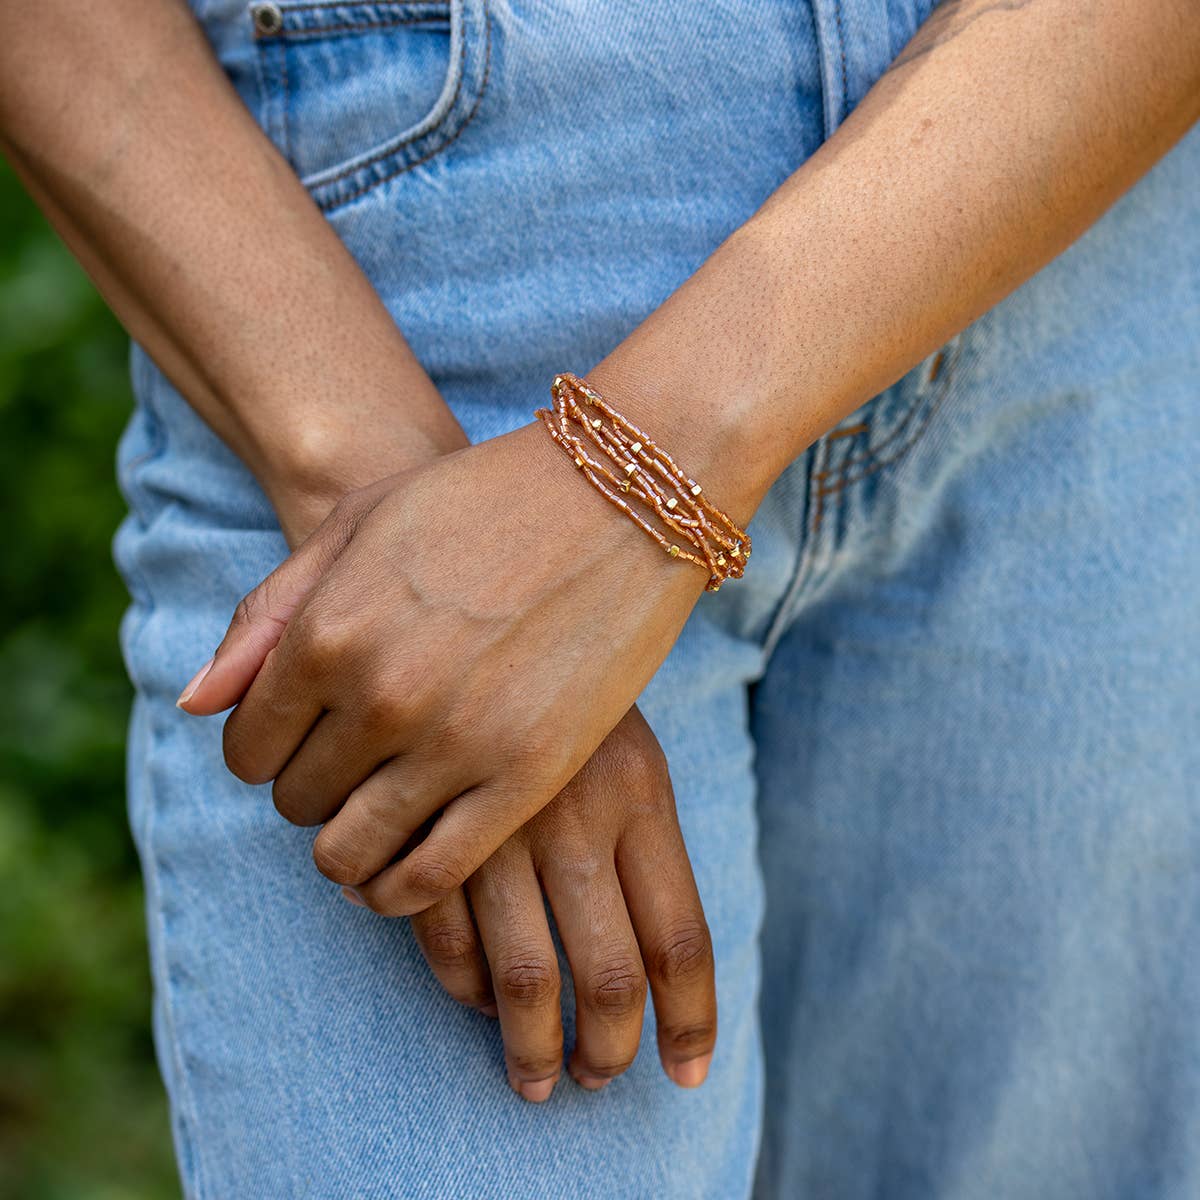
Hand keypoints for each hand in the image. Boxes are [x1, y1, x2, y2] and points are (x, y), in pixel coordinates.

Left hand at [178, 418, 707, 915]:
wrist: (617, 498)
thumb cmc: (481, 500)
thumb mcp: (357, 525)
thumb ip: (267, 614)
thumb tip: (194, 703)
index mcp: (327, 630)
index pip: (247, 747)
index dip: (265, 754)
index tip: (300, 746)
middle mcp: (378, 695)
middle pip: (298, 801)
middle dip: (312, 792)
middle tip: (352, 771)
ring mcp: (454, 741)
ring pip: (353, 850)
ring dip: (349, 850)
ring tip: (374, 823)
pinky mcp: (524, 777)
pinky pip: (431, 875)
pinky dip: (400, 891)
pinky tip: (402, 872)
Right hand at [371, 707, 715, 1100]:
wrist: (489, 599)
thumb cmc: (570, 689)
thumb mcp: (630, 747)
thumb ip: (646, 845)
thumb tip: (661, 963)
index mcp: (638, 792)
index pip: (681, 939)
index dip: (689, 1020)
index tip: (687, 1072)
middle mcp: (574, 816)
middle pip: (609, 976)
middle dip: (609, 1052)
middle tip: (598, 1079)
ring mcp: (497, 824)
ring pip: (524, 979)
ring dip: (530, 1048)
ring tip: (536, 1078)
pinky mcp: (426, 825)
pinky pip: (446, 942)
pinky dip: (464, 990)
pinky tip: (478, 1002)